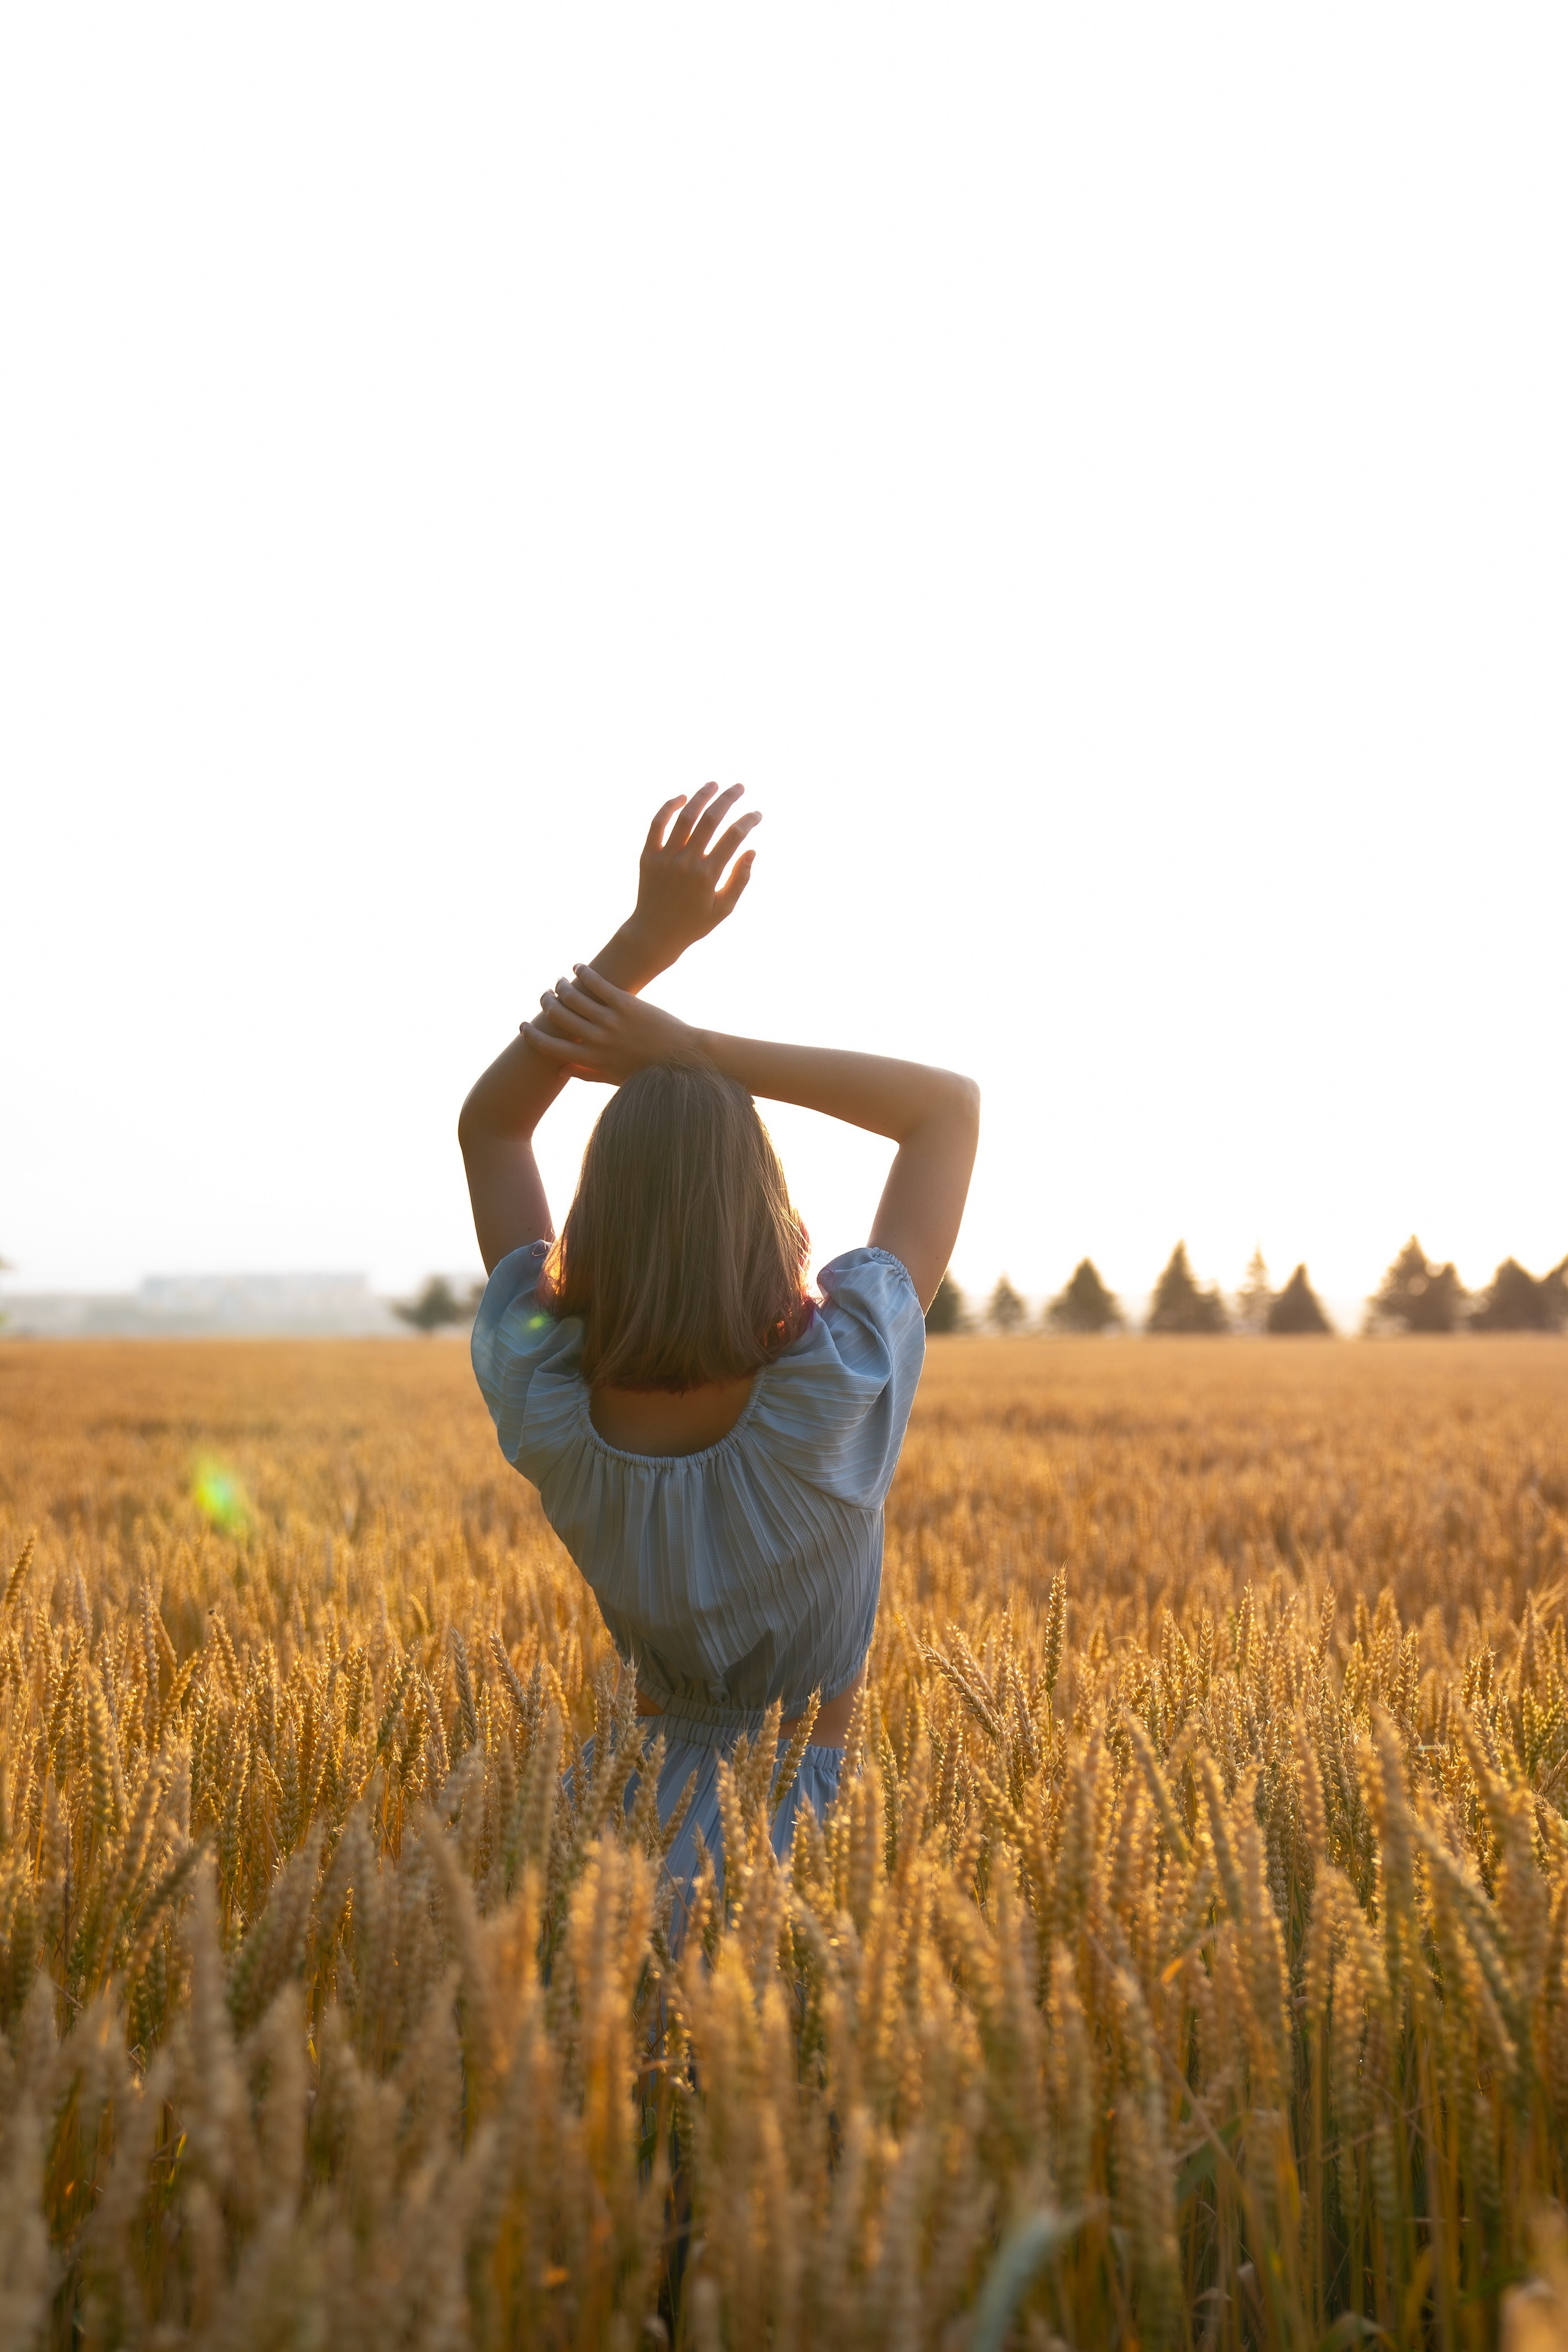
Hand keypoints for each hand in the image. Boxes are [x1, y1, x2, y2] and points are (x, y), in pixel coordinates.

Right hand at [522, 966, 705, 1085]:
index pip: (549, 1047)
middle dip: (546, 1004)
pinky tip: (579, 967)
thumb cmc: (648, 1071)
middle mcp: (598, 1040)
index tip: (523, 1026)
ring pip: (574, 998)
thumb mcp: (615, 1078)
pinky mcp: (627, 1004)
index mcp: (592, 1060)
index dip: (532, 1035)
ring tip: (560, 981)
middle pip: (558, 1017)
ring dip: (562, 986)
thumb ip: (586, 1074)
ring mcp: (612, 1021)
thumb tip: (560, 1070)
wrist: (682, 1057)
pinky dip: (584, 973)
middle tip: (544, 996)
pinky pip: (598, 984)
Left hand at [624, 784, 759, 968]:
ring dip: (701, 796)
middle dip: (728, 799)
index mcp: (707, 876)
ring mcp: (665, 857)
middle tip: (739, 786)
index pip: (733, 837)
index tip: (757, 814)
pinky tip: (683, 798)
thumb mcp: (724, 909)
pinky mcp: (648, 856)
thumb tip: (752, 850)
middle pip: (710, 820)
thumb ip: (740, 879)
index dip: (748, 821)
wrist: (653, 935)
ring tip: (714, 784)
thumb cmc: (693, 924)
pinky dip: (669, 807)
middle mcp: (686, 862)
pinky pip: (657, 824)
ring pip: (685, 816)